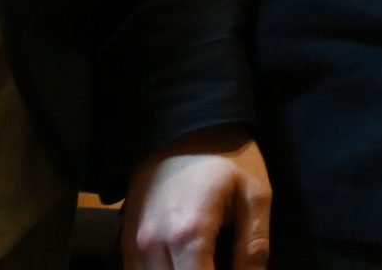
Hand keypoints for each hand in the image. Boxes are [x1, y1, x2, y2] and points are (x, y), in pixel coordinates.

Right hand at [125, 129, 271, 269]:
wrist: (183, 125)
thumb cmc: (227, 157)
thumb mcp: (256, 196)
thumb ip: (253, 247)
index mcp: (188, 235)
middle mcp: (152, 245)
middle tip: (224, 262)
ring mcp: (133, 244)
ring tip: (206, 261)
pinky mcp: (125, 240)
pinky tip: (184, 264)